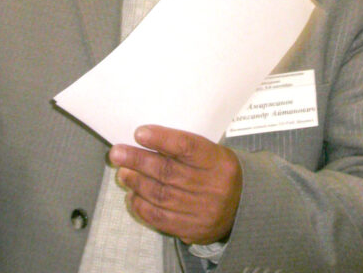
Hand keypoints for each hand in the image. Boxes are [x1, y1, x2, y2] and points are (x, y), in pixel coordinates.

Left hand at [108, 125, 241, 244]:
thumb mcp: (212, 152)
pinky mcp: (193, 229)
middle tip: (117, 153)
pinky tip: (133, 195)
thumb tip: (145, 139)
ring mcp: (203, 210)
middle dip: (138, 161)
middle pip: (168, 172)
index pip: (187, 146)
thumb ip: (183, 147)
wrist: (244, 204)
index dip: (161, 139)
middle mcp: (212, 186)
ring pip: (161, 195)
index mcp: (218, 161)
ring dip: (136, 182)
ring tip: (123, 172)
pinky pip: (161, 218)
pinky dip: (143, 206)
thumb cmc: (218, 170)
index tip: (139, 133)